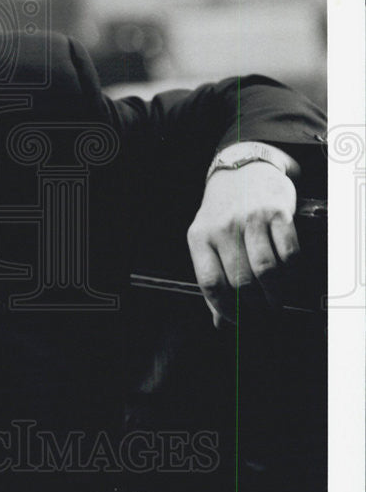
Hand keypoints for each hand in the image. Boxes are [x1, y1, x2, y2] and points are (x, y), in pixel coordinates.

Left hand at [187, 160, 299, 327]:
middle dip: (255, 307)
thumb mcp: (206, 238)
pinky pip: (288, 253)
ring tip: (277, 302)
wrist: (243, 167)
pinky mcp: (277, 212)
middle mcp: (223, 227)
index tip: (237, 322)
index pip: (210, 283)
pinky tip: (289, 278)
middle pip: (241, 282)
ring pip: (266, 271)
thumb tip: (219, 323)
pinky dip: (292, 273)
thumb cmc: (223, 211)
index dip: (225, 310)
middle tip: (263, 314)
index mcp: (199, 237)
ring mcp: (250, 219)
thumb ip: (213, 278)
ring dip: (275, 295)